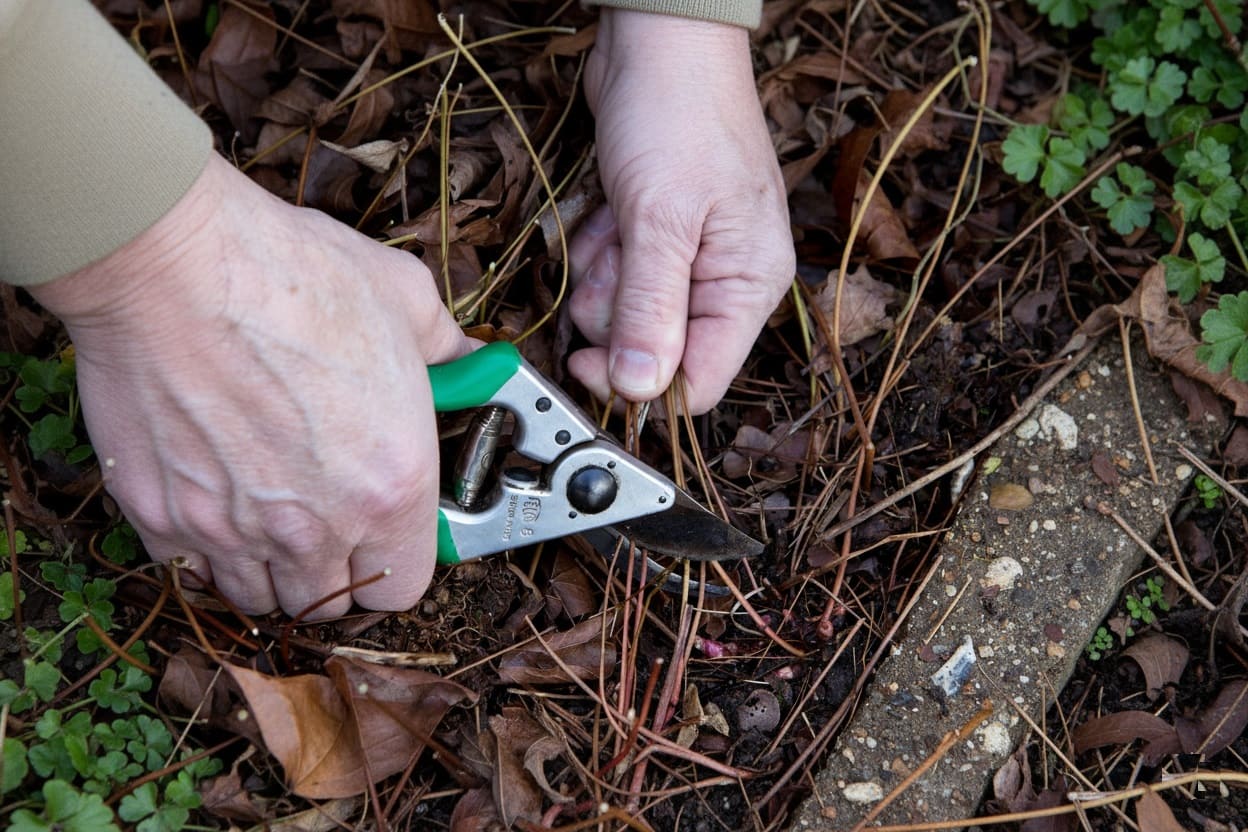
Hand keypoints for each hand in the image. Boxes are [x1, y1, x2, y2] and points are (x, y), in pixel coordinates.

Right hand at [30, 154, 471, 618]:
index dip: (398, 559)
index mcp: (392, 485)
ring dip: (269, 570)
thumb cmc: (292, 275)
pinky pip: (189, 570)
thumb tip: (467, 359)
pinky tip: (212, 501)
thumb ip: (445, 349)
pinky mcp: (161, 515)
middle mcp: (316, 525)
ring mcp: (234, 529)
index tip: (387, 530)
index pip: (406, 584)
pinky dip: (202, 551)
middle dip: (333, 572)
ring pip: (258, 599)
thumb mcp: (404, 300)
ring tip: (270, 514)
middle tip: (328, 522)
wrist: (173, 261)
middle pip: (329, 602)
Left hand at [568, 10, 793, 413]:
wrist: (657, 39)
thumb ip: (650, 310)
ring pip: (627, 317)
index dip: (644, 386)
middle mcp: (724, 279)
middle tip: (607, 265)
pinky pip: (613, 278)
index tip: (591, 364)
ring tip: (611, 228)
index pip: (702, 381)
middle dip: (615, 316)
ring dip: (600, 282)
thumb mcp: (660, 219)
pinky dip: (598, 253)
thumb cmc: (678, 112)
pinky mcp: (654, 238)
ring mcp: (688, 258)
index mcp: (750, 284)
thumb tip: (642, 391)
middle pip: (656, 351)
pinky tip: (606, 215)